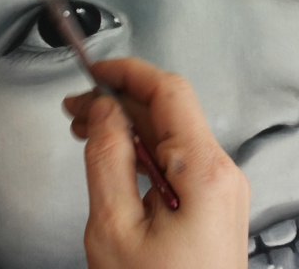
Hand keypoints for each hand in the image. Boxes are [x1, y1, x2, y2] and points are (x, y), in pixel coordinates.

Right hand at [63, 57, 250, 268]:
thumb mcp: (115, 228)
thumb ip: (107, 160)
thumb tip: (105, 111)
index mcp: (204, 171)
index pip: (169, 92)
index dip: (129, 72)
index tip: (96, 70)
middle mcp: (221, 172)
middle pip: (169, 111)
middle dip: (120, 102)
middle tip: (77, 108)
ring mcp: (221, 187)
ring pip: (171, 134)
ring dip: (129, 126)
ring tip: (87, 130)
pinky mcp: (214, 201)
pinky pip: (177, 159)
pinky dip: (143, 151)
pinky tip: (115, 156)